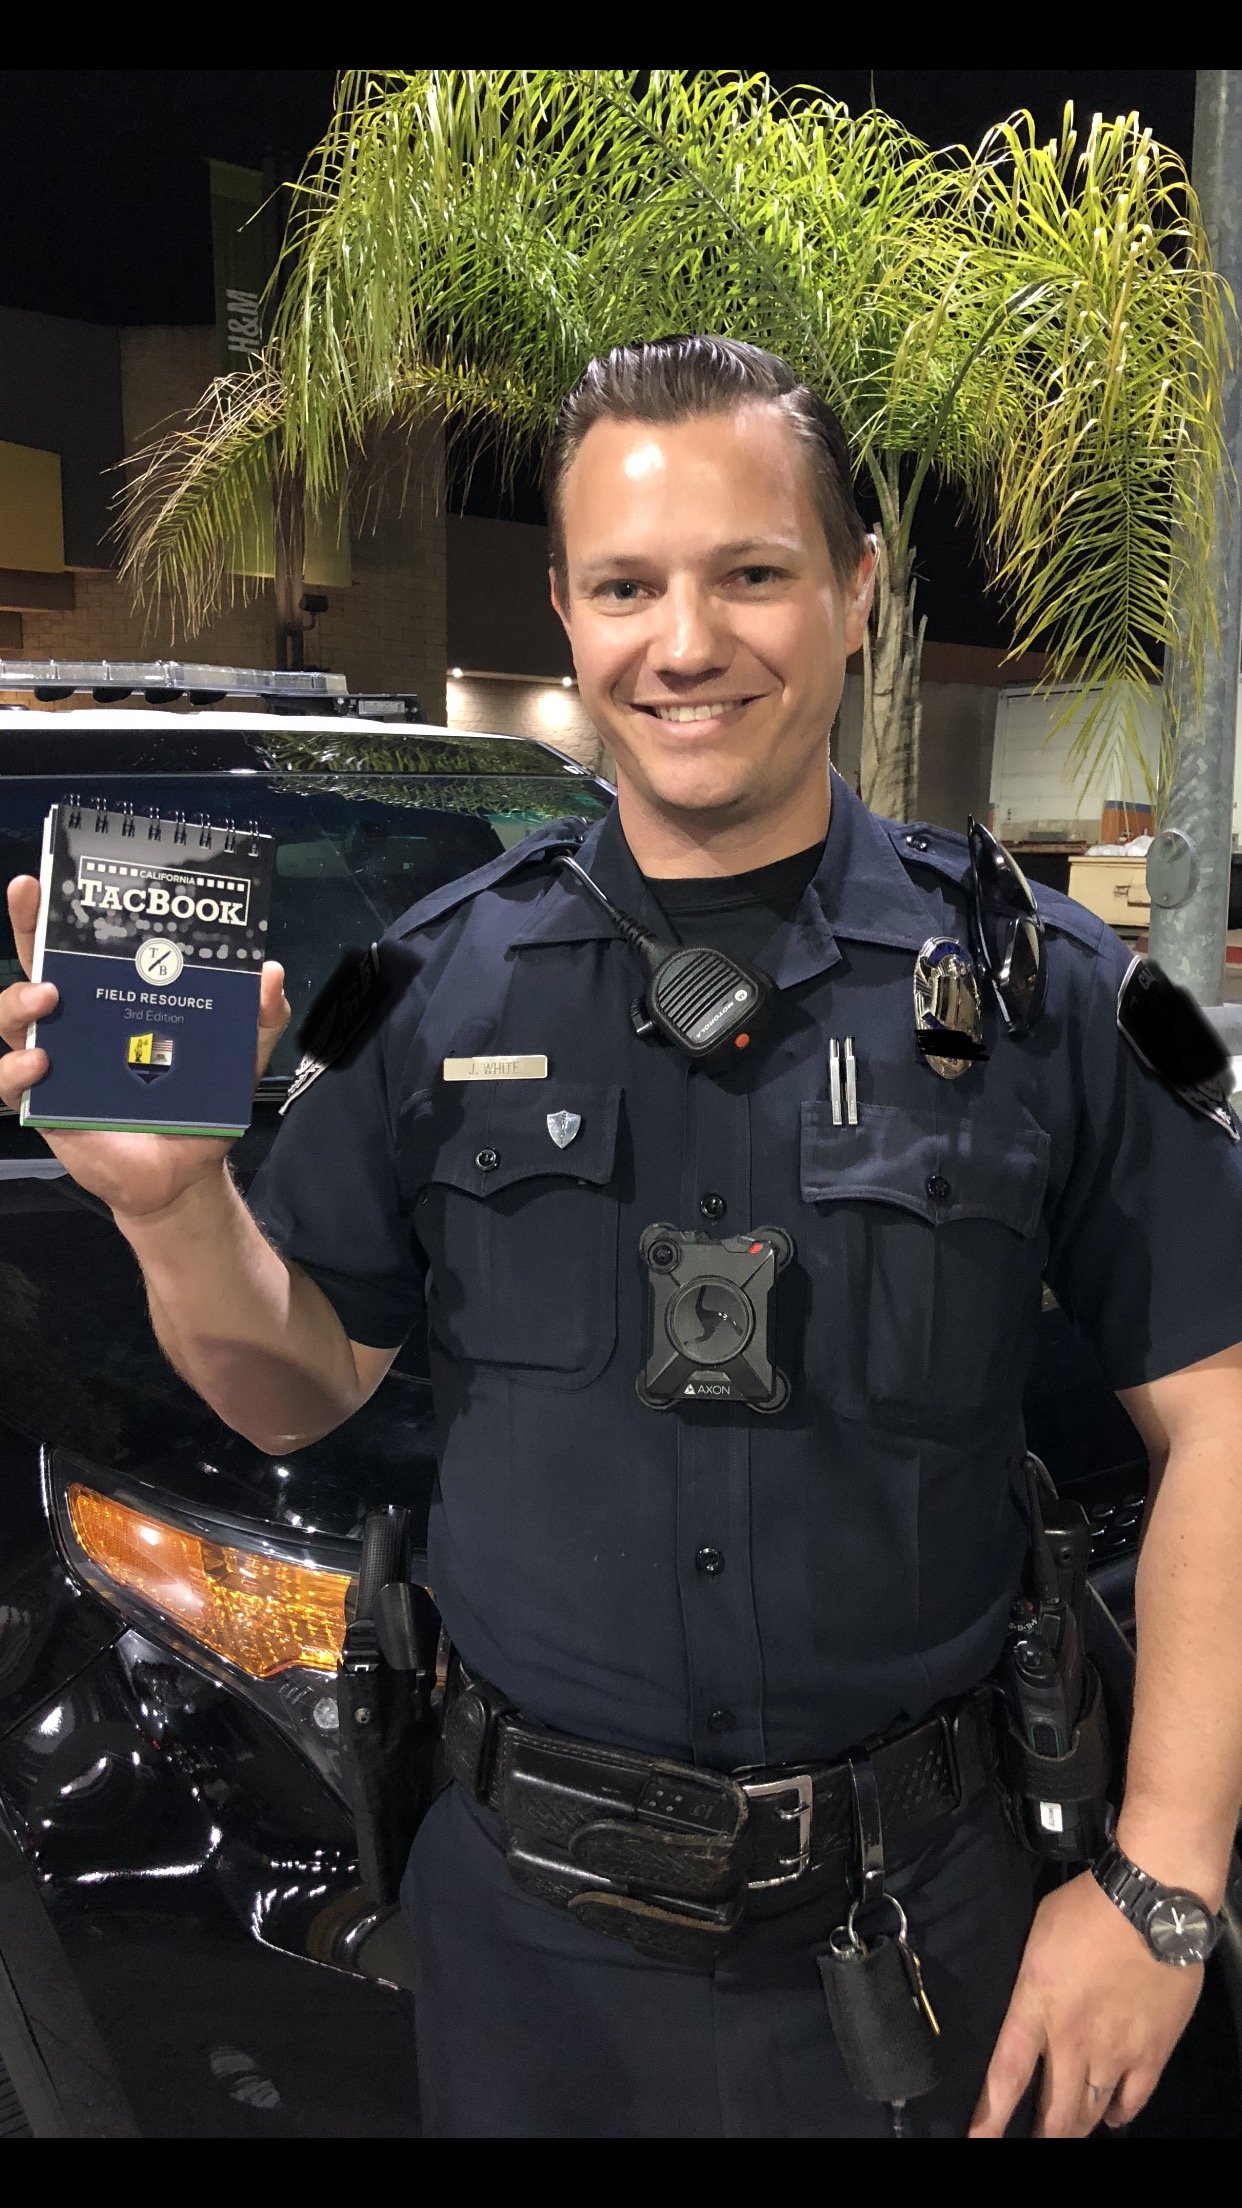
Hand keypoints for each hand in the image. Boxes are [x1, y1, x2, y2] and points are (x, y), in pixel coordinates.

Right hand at [1, 873, 290, 1220]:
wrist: (186, 1175)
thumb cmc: (202, 1106)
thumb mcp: (240, 1055)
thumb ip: (259, 1017)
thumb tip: (271, 972)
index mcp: (116, 998)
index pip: (82, 946)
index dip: (59, 909)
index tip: (47, 876)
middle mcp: (79, 1021)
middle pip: (36, 966)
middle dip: (27, 927)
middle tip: (30, 899)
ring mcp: (57, 1060)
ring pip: (14, 1018)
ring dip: (20, 1000)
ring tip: (48, 997)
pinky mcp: (44, 1104)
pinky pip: (10, 1081)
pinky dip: (16, 1067)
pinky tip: (42, 1062)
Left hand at [969, 1868, 1201, 2136]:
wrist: (1150, 1906)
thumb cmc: (1086, 1908)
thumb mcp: (1036, 1935)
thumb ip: (1029, 1979)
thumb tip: (1025, 1998)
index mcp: (1036, 2007)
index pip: (1005, 2076)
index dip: (989, 2117)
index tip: (978, 2141)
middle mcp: (1073, 2041)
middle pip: (1054, 2113)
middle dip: (1041, 2136)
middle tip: (1032, 2140)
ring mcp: (1115, 2052)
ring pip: (1091, 2112)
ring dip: (1076, 2127)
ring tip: (1065, 2132)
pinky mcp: (1152, 2053)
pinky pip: (1133, 2101)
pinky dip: (1118, 2114)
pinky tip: (1110, 2116)